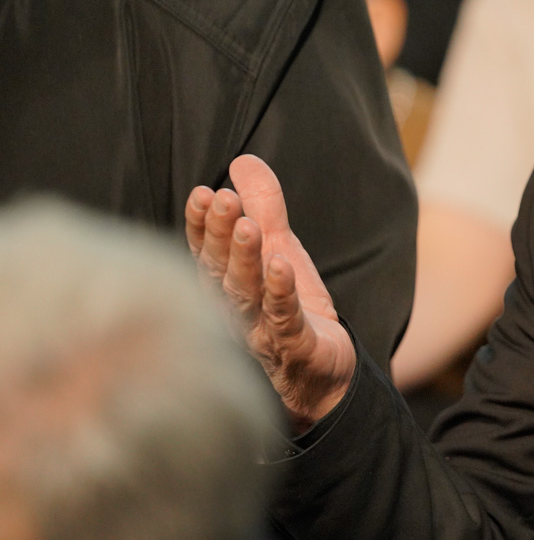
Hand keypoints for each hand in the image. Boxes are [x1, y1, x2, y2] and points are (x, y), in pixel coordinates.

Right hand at [186, 155, 355, 430]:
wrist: (325, 378)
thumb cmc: (293, 312)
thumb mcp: (281, 251)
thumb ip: (264, 209)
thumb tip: (243, 160)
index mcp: (227, 288)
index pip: (207, 253)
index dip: (202, 226)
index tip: (201, 193)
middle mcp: (236, 312)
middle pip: (221, 271)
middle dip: (218, 235)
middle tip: (220, 199)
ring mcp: (263, 332)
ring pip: (247, 295)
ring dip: (245, 260)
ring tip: (247, 226)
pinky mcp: (296, 348)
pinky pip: (285, 319)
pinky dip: (281, 293)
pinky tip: (282, 266)